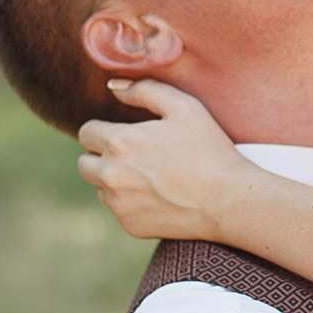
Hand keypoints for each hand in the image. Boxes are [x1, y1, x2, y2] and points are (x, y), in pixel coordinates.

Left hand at [76, 80, 248, 241]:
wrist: (228, 200)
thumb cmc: (209, 149)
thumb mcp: (184, 106)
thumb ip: (144, 90)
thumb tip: (114, 87)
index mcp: (119, 142)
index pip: (86, 133)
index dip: (102, 131)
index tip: (121, 134)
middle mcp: (111, 175)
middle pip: (84, 164)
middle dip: (101, 157)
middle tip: (132, 156)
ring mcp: (118, 204)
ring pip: (100, 188)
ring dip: (115, 181)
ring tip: (150, 177)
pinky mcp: (130, 225)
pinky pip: (119, 210)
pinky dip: (131, 203)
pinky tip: (159, 196)